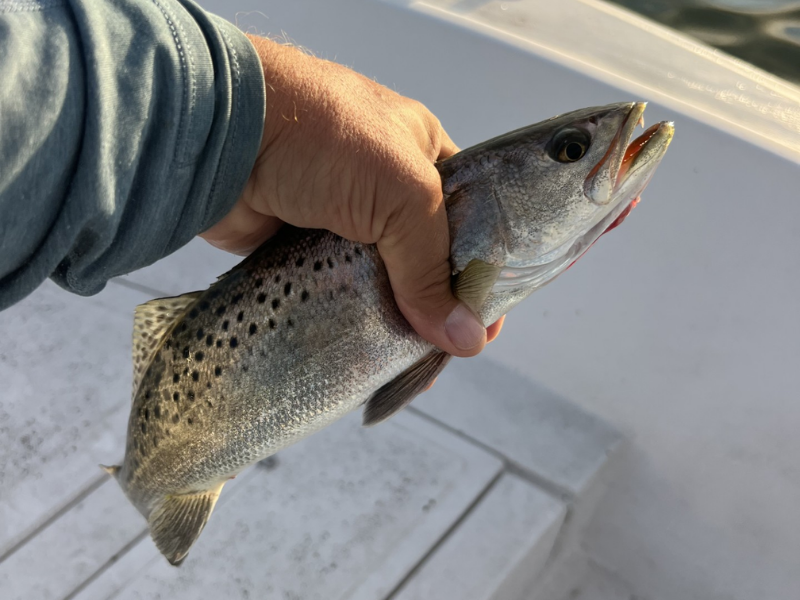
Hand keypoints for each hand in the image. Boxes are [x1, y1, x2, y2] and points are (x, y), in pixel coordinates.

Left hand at [202, 36, 502, 356]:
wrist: (220, 138)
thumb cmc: (320, 137)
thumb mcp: (401, 190)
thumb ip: (432, 264)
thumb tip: (463, 336)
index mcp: (421, 155)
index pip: (469, 218)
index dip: (483, 268)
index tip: (488, 318)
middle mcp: (384, 189)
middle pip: (426, 258)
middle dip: (440, 304)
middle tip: (452, 351)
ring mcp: (342, 222)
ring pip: (383, 282)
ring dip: (396, 319)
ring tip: (414, 365)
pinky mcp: (302, 251)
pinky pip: (339, 295)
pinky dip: (352, 321)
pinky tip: (369, 353)